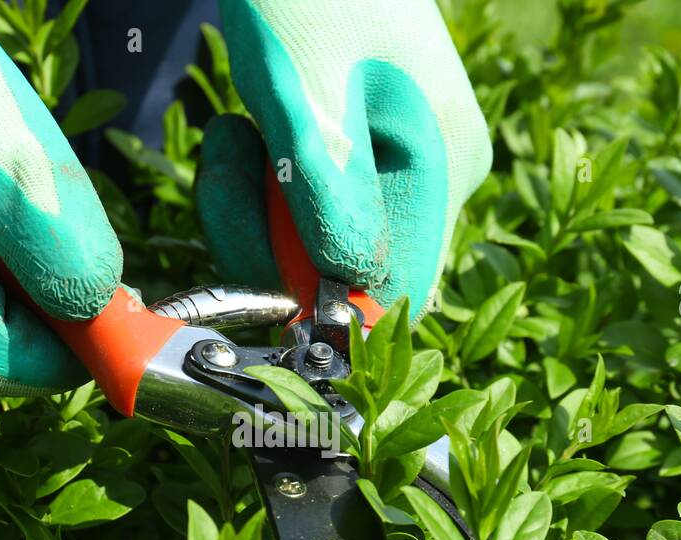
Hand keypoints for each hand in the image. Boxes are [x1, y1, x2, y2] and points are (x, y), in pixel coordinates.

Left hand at [197, 0, 490, 317]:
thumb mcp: (305, 85)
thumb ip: (325, 191)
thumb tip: (343, 291)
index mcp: (443, 163)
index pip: (398, 290)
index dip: (327, 312)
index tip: (257, 288)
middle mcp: (427, 177)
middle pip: (346, 274)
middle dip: (272, 246)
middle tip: (237, 168)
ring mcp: (386, 167)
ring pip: (309, 248)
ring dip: (252, 213)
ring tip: (237, 135)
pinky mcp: (345, 156)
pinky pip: (294, 210)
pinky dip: (254, 188)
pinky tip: (244, 131)